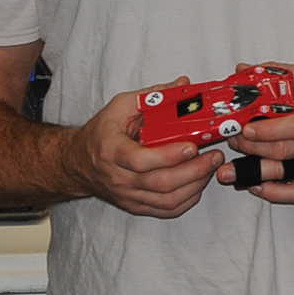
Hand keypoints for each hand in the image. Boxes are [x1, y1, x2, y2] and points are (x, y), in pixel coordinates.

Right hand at [70, 77, 223, 218]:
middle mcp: (118, 177)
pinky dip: (187, 201)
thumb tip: (184, 84)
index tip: (191, 146)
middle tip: (214, 156)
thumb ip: (153, 95)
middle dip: (193, 171)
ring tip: (211, 168)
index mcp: (112, 150)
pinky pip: (165, 210)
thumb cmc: (102, 133)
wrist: (78, 162)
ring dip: (195, 186)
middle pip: (160, 183)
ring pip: (166, 200)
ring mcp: (127, 195)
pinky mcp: (135, 205)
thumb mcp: (121, 106)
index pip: (140, 160)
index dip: (168, 156)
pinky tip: (199, 185)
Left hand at [219, 61, 293, 203]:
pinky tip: (256, 185)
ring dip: (254, 170)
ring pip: (286, 172)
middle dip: (252, 148)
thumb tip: (241, 70)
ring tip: (232, 167)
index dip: (267, 131)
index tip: (245, 129)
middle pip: (285, 150)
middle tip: (234, 140)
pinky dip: (274, 193)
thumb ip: (276, 73)